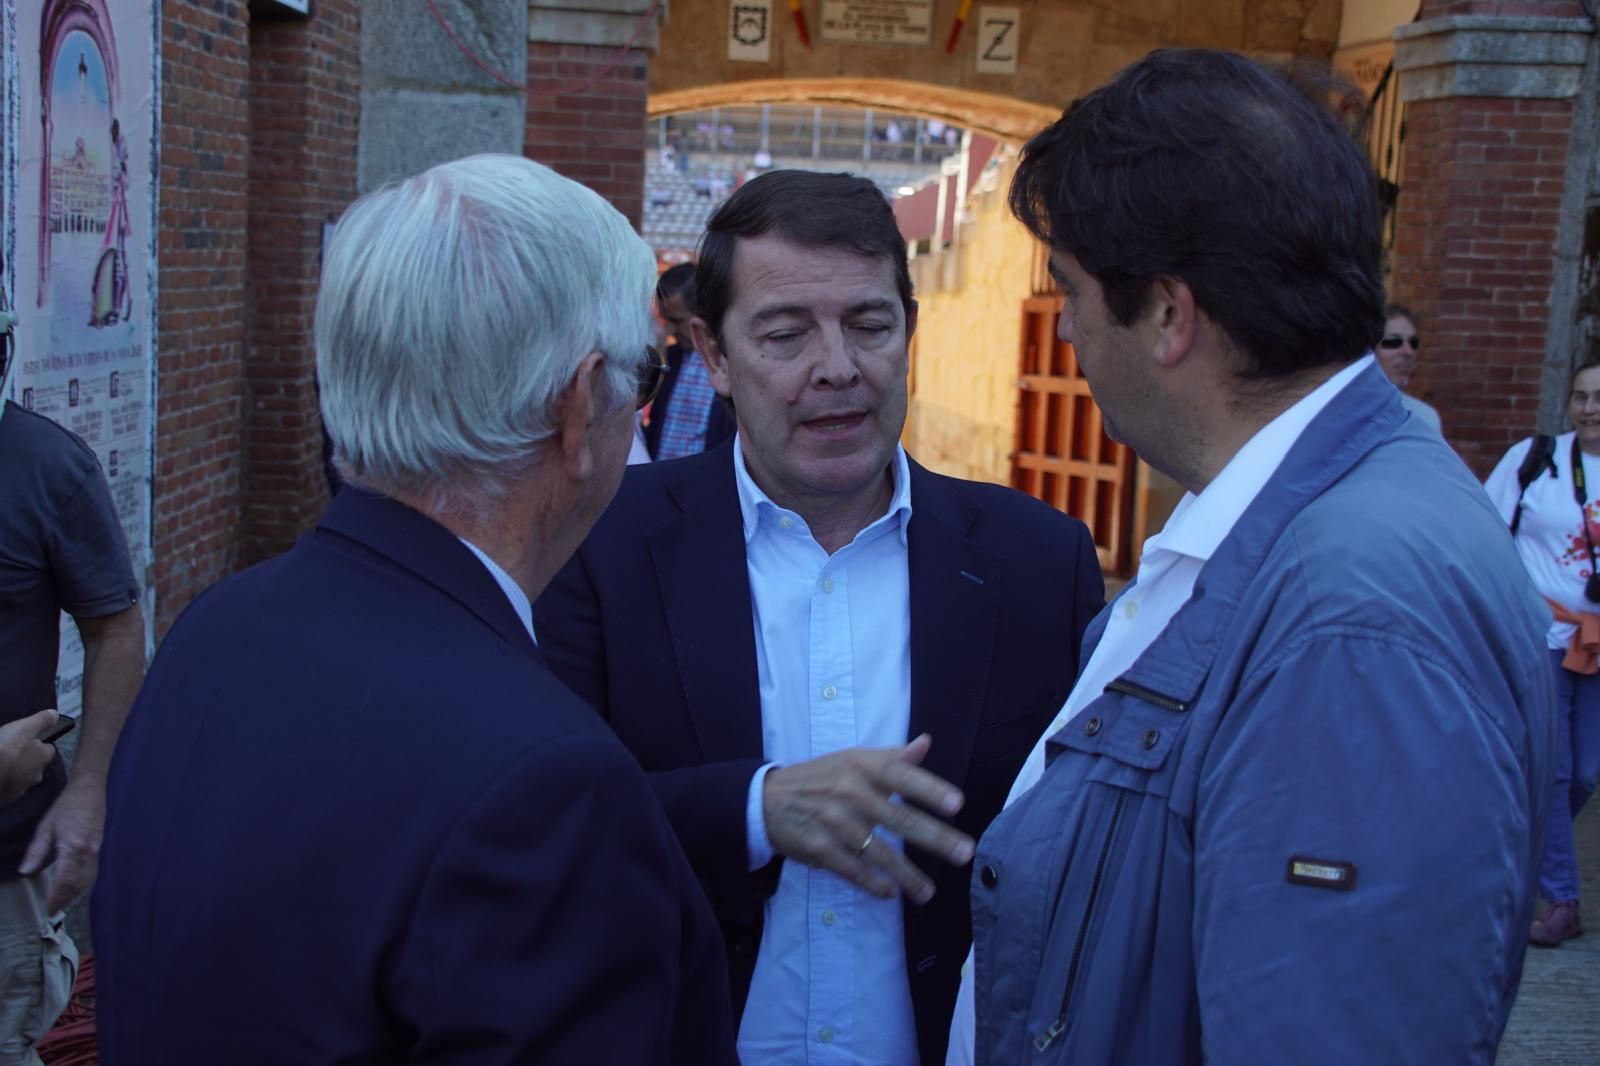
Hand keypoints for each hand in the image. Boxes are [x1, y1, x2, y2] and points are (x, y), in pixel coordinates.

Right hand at [0, 709, 59, 805]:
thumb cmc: (5, 750)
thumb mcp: (25, 727)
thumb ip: (42, 720)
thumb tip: (55, 715)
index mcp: (44, 757)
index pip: (47, 748)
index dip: (37, 742)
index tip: (25, 738)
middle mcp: (37, 775)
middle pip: (33, 764)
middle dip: (24, 757)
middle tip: (8, 750)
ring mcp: (20, 789)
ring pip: (19, 777)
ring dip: (12, 770)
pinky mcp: (5, 799)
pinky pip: (5, 787)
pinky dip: (2, 781)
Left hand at [20, 774, 105, 912]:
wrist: (90, 791)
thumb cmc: (66, 806)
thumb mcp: (46, 827)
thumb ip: (36, 850)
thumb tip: (25, 871)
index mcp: (72, 847)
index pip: (64, 881)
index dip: (56, 898)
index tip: (48, 910)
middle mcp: (87, 853)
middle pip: (78, 885)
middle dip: (65, 900)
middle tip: (52, 911)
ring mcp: (96, 851)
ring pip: (87, 881)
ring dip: (75, 894)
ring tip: (61, 902)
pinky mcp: (99, 848)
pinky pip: (92, 873)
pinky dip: (83, 884)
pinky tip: (74, 887)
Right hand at [762, 734, 974, 901]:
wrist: (768, 799)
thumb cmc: (821, 777)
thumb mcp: (853, 760)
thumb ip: (892, 757)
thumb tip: (925, 743)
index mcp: (863, 766)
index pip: (903, 776)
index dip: (931, 790)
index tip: (958, 805)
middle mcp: (852, 792)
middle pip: (901, 819)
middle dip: (936, 839)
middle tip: (965, 853)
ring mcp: (835, 822)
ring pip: (881, 853)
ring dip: (908, 875)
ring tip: (928, 892)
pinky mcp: (821, 848)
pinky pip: (854, 870)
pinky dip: (873, 884)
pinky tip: (890, 893)